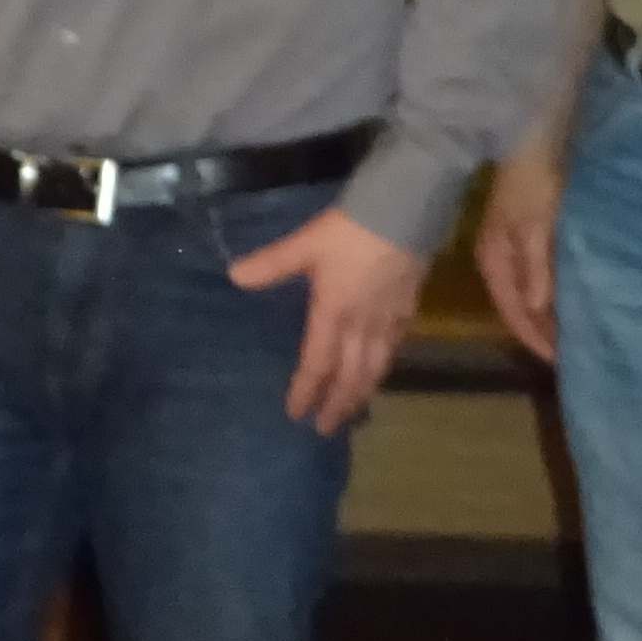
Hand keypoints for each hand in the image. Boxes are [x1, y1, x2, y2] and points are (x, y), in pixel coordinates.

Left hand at [229, 206, 421, 431]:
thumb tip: (233, 276)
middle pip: (350, 375)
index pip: (316, 363)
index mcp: (333, 313)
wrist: (403, 212)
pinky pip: (394, 347)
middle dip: (337, 404)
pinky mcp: (408, 307)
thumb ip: (270, 264)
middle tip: (326, 428)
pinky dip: (385, 365)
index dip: (306, 390)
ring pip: (376, 367)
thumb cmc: (350, 230)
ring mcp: (388, 319)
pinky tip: (382, 367)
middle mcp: (361, 325)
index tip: (296, 414)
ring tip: (354, 410)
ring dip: (362, 392)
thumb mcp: (304, 244)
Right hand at [475, 143, 562, 363]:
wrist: (531, 140)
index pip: (513, 312)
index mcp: (495, 260)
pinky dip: (551, 295)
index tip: (560, 363)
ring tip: (571, 335)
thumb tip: (537, 309)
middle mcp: (498, 260)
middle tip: (570, 356)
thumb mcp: (536, 227)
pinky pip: (536, 279)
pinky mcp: (525, 238)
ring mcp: (510, 249)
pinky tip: (567, 300)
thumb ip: (536, 269)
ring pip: (527, 295)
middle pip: (517, 308)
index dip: (535, 339)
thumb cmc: (534, 183)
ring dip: (546, 316)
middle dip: (540, 333)